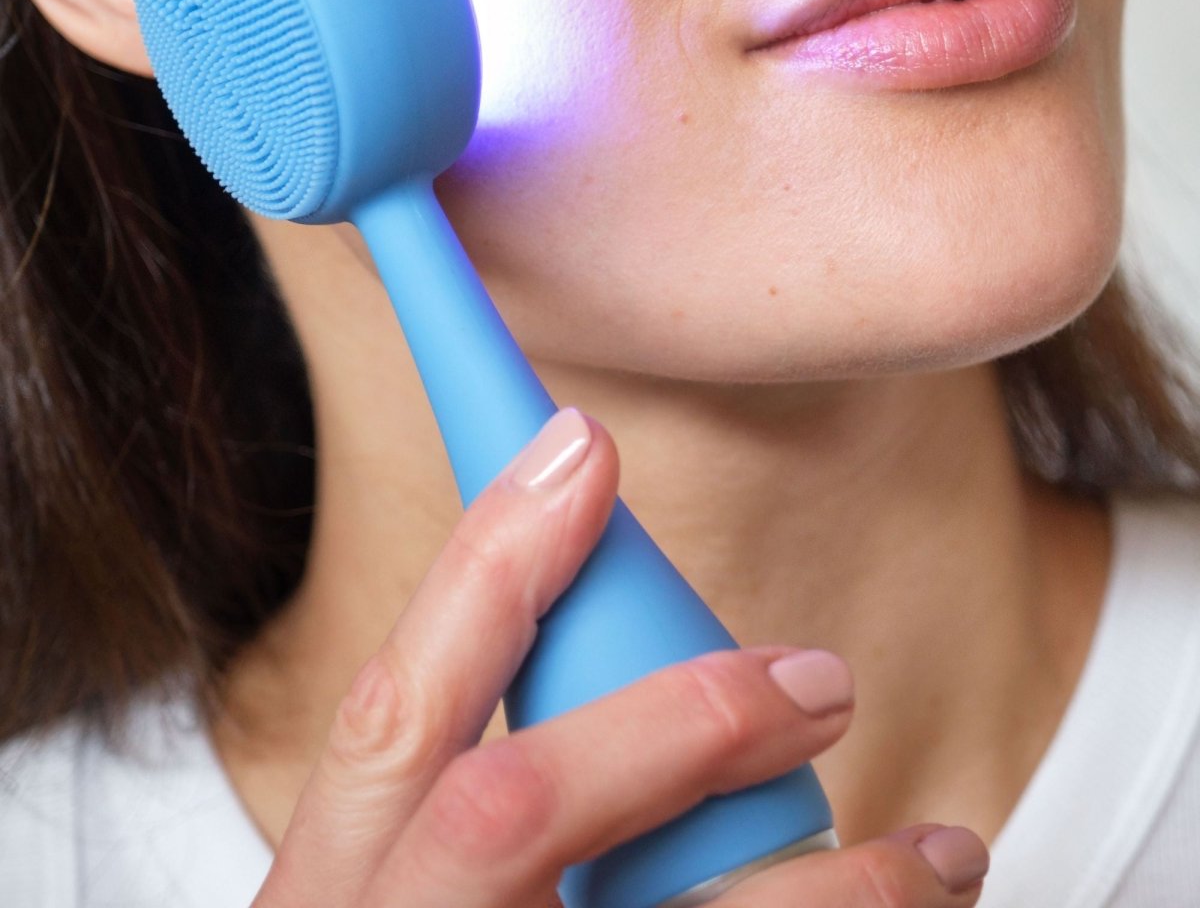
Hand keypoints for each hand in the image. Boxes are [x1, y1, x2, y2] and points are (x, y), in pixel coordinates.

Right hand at [252, 408, 988, 906]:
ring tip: (936, 854)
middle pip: (511, 812)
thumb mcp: (403, 896)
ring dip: (830, 888)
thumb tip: (612, 652)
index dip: (486, 564)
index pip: (396, 710)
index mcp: (335, 902)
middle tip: (814, 675)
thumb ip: (470, 804)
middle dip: (673, 718)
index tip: (579, 446)